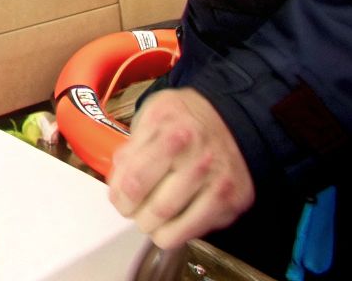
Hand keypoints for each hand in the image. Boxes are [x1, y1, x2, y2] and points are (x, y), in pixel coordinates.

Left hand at [107, 87, 253, 248]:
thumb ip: (130, 151)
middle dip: (136, 215)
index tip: (120, 199)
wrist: (229, 119)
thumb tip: (118, 188)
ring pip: (171, 225)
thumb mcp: (149, 118)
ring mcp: (219, 182)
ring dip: (153, 227)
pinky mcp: (233, 201)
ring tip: (151, 217)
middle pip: (154, 208)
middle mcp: (200, 159)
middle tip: (135, 210)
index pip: (134, 182)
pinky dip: (175, 233)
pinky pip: (193, 231)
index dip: (120, 198)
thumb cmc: (183, 121)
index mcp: (172, 133)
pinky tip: (172, 221)